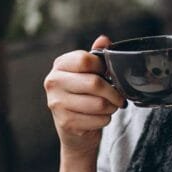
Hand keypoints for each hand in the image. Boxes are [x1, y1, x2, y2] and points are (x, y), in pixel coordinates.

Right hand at [44, 35, 125, 155]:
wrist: (74, 131)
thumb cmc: (83, 97)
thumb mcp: (88, 73)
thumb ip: (96, 56)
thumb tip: (103, 39)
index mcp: (59, 66)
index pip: (85, 60)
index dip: (103, 67)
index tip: (107, 74)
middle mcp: (53, 82)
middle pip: (94, 83)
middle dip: (113, 92)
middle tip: (118, 97)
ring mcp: (57, 103)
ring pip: (99, 103)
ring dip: (111, 107)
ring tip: (109, 107)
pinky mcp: (65, 122)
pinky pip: (98, 119)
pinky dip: (105, 120)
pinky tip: (99, 118)